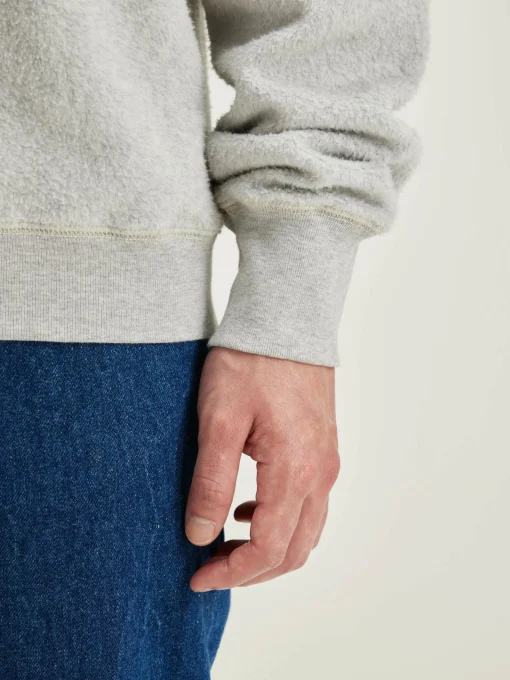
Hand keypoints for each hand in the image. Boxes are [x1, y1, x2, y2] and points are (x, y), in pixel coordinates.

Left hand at [185, 347, 339, 589]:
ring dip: (270, 550)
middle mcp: (320, 475)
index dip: (232, 573)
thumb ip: (212, 482)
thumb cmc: (249, 364)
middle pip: (294, 551)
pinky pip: (311, 505)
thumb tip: (200, 535)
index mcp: (294, 471)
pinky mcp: (324, 450)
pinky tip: (250, 508)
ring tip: (228, 542)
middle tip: (211, 568)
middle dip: (252, 571)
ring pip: (307, 532)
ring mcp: (327, 463)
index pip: (268, 548)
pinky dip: (283, 523)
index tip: (197, 577)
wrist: (286, 321)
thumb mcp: (219, 421)